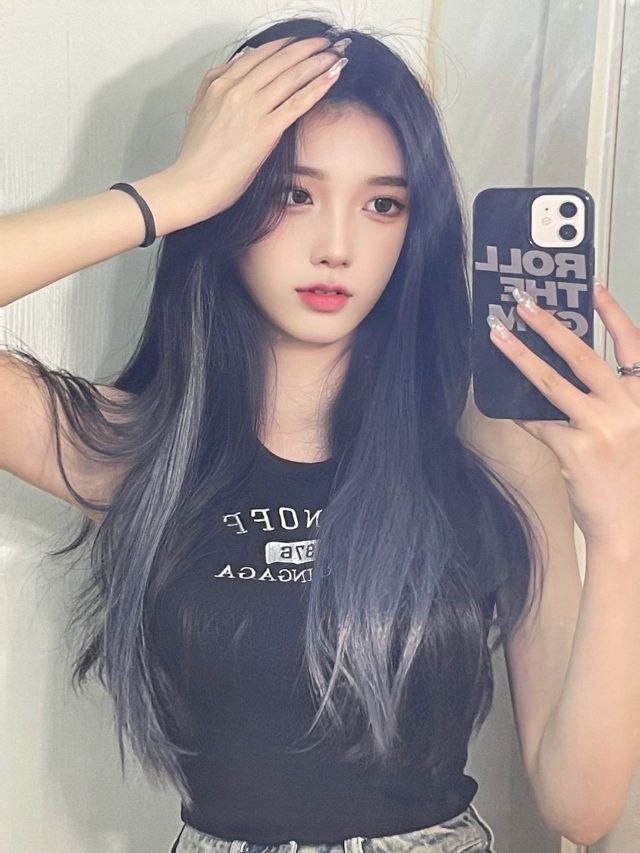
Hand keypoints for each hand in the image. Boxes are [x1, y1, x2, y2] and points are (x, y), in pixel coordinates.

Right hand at [170, 35, 345, 223]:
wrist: (192, 183)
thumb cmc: (196, 156)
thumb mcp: (199, 109)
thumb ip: (215, 85)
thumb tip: (235, 67)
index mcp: (220, 83)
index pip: (259, 55)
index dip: (284, 46)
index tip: (301, 42)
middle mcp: (237, 90)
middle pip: (280, 60)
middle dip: (308, 48)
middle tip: (327, 43)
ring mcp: (252, 109)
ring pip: (291, 76)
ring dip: (318, 62)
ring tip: (336, 55)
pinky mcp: (265, 131)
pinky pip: (297, 103)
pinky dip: (317, 86)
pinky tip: (332, 77)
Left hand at [487, 283, 639, 549]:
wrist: (627, 524)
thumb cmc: (627, 476)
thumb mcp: (631, 429)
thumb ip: (610, 399)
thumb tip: (563, 366)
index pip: (633, 346)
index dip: (613, 314)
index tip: (593, 288)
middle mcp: (626, 408)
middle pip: (583, 355)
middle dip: (550, 325)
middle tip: (525, 304)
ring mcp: (601, 428)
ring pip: (550, 382)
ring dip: (519, 356)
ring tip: (498, 337)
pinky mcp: (575, 449)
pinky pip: (537, 421)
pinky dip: (518, 411)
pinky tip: (503, 401)